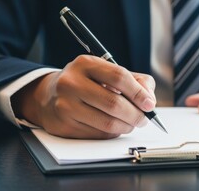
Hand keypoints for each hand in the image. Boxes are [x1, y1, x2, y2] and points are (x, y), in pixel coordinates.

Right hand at [12, 55, 155, 138]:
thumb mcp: (106, 72)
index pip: (119, 77)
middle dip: (135, 114)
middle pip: (114, 103)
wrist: (49, 96)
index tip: (149, 104)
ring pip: (107, 123)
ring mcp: (65, 105)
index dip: (138, 92)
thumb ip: (135, 80)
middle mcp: (71, 82)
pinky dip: (112, 133)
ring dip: (126, 126)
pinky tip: (113, 126)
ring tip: (131, 123)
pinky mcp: (64, 125)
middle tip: (144, 118)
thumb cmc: (86, 82)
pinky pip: (98, 134)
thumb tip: (149, 98)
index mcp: (85, 64)